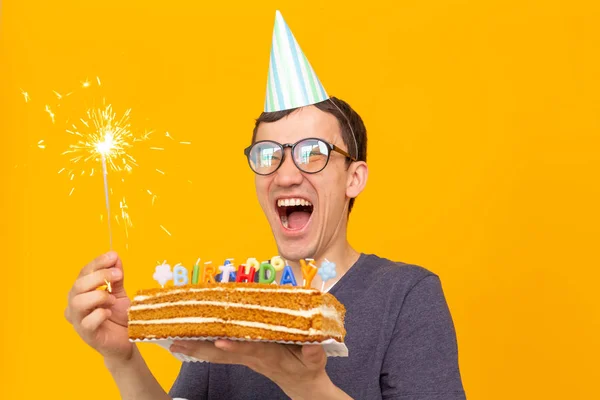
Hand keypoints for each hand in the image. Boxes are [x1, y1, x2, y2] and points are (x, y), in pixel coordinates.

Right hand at [65, 251, 132, 361]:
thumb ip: (115, 277)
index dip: (97, 263)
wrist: (126, 341)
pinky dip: (99, 314)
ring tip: (112, 299)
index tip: (113, 256)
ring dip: (98, 296)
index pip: (83, 273)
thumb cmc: (118, 316)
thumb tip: (114, 257)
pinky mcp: (87, 335)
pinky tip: (109, 313)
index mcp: (81, 292)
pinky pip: (87, 322)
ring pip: (77, 302)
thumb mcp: (118, 292)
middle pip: (78, 285)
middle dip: (99, 276)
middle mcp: (75, 305)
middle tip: (118, 275)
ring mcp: (78, 321)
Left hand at [170, 340, 348, 398]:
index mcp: (270, 356)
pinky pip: (221, 352)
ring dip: (196, 349)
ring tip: (174, 343)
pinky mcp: (245, 356)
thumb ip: (313, 354)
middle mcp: (254, 357)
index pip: (250, 350)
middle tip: (178, 343)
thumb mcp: (316, 362)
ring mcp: (247, 358)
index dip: (235, 346)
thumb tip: (312, 345)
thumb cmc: (309, 369)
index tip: (219, 341)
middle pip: (224, 353)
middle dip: (201, 348)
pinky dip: (204, 347)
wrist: (303, 385)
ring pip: (219, 353)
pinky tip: (188, 344)